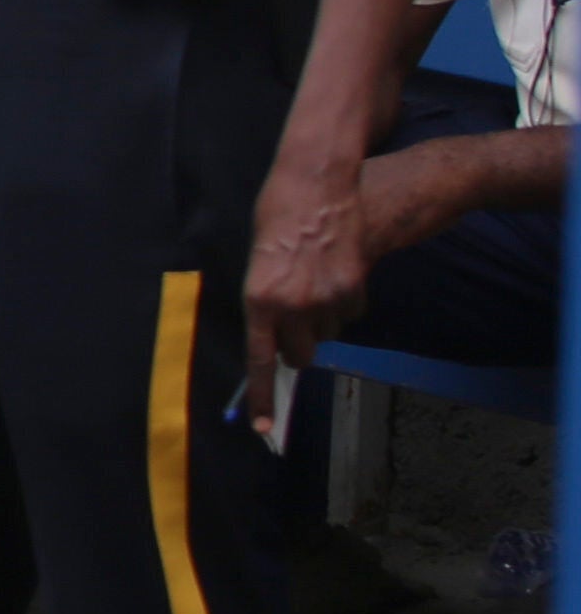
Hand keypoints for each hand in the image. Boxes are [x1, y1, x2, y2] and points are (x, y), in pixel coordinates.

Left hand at [244, 144, 375, 374]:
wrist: (317, 186)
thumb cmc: (276, 218)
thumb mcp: (258, 261)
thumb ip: (265, 300)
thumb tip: (272, 333)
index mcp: (258, 298)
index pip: (260, 359)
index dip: (262, 396)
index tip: (263, 427)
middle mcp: (292, 305)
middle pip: (299, 354)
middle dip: (299, 346)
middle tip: (296, 320)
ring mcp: (326, 299)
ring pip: (327, 334)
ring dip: (321, 320)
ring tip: (313, 281)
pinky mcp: (354, 289)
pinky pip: (349, 314)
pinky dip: (343, 303)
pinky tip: (336, 274)